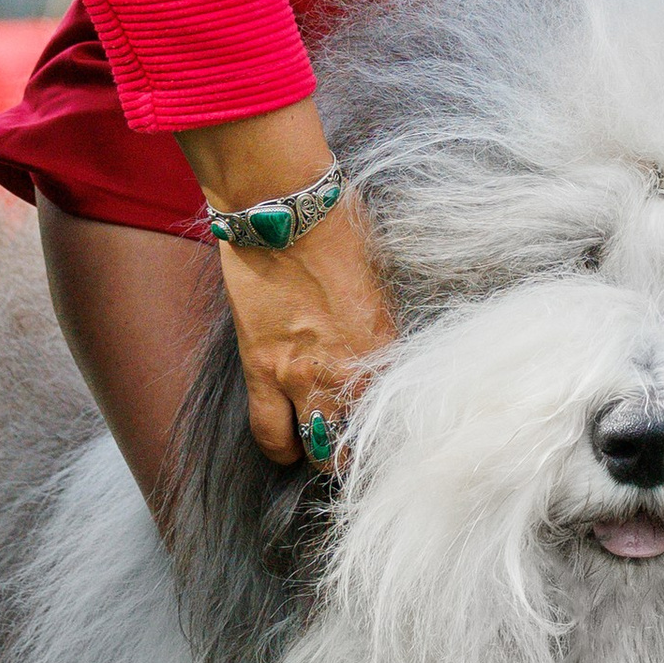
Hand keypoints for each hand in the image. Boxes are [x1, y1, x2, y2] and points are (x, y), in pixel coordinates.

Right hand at [217, 183, 397, 464]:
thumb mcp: (380, 278)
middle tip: (363, 449)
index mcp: (387, 344)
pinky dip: (281, 449)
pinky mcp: (261, 369)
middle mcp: (349, 370)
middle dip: (364, 450)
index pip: (402, 411)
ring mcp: (302, 375)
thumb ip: (384, 325)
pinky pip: (270, 433)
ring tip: (328, 454)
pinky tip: (287, 451)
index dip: (401, 429)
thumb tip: (386, 349)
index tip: (400, 434)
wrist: (282, 206)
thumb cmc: (338, 226)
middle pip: (362, 440)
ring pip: (318, 448)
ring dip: (325, 455)